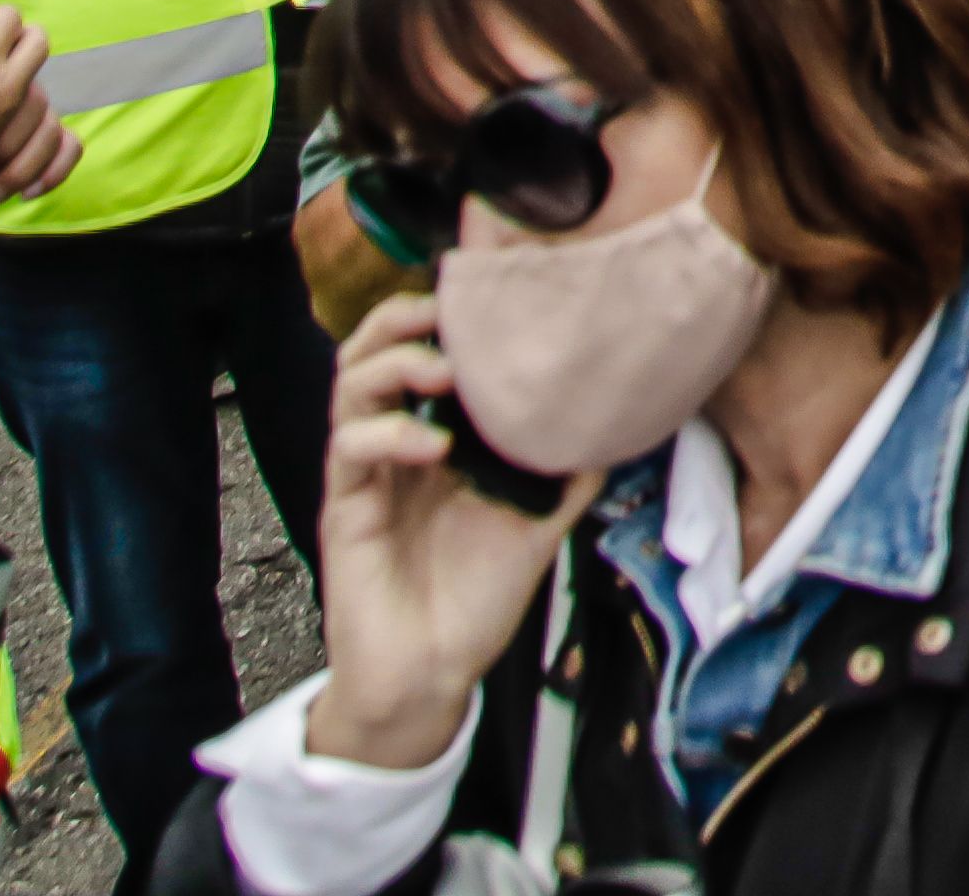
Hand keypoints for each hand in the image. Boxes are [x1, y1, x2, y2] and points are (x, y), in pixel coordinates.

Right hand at [312, 293, 587, 775]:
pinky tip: (430, 447)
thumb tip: (621, 425)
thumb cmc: (477, 598)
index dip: (446, 313)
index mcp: (439, 436)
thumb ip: (569, 473)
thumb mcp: (539, 523)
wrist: (433, 675)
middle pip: (373, 348)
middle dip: (406, 316)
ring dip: (394, 361)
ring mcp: (368, 473)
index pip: (425, 348)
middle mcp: (397, 442)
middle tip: (452, 315)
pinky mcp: (346, 510)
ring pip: (350, 383)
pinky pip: (349, 449)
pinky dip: (387, 434)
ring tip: (442, 372)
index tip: (492, 293)